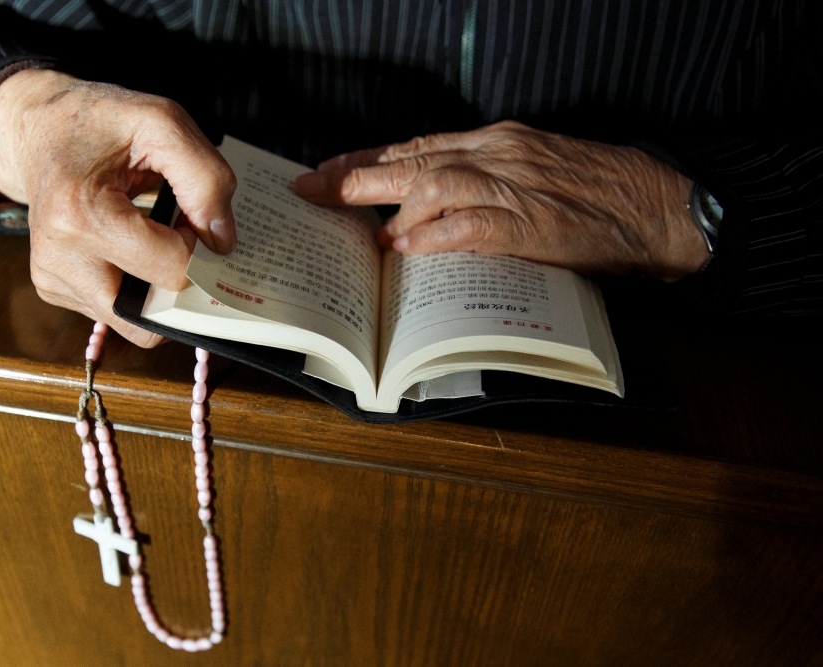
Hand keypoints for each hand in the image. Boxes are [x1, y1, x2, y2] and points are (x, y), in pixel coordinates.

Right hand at [0, 69, 236, 346]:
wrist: (38, 128)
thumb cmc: (99, 122)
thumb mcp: (163, 122)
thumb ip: (206, 179)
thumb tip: (223, 243)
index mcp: (81, 215)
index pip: (171, 269)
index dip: (198, 247)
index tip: (190, 216)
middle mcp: (58, 257)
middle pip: (150, 316)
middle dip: (179, 283)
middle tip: (179, 236)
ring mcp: (51, 279)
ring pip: (133, 324)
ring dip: (156, 291)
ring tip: (151, 239)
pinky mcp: (53, 290)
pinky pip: (114, 314)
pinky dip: (133, 288)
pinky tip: (126, 247)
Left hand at [294, 120, 707, 280]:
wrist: (659, 206)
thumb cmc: (599, 193)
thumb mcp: (536, 173)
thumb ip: (486, 186)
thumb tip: (430, 212)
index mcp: (498, 142)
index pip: (418, 145)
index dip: (369, 157)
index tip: (329, 167)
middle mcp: (499, 154)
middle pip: (413, 158)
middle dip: (357, 175)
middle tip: (314, 189)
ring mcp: (515, 186)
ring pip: (434, 183)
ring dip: (387, 204)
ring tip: (351, 225)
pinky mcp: (533, 222)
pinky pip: (471, 224)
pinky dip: (433, 234)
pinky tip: (406, 246)